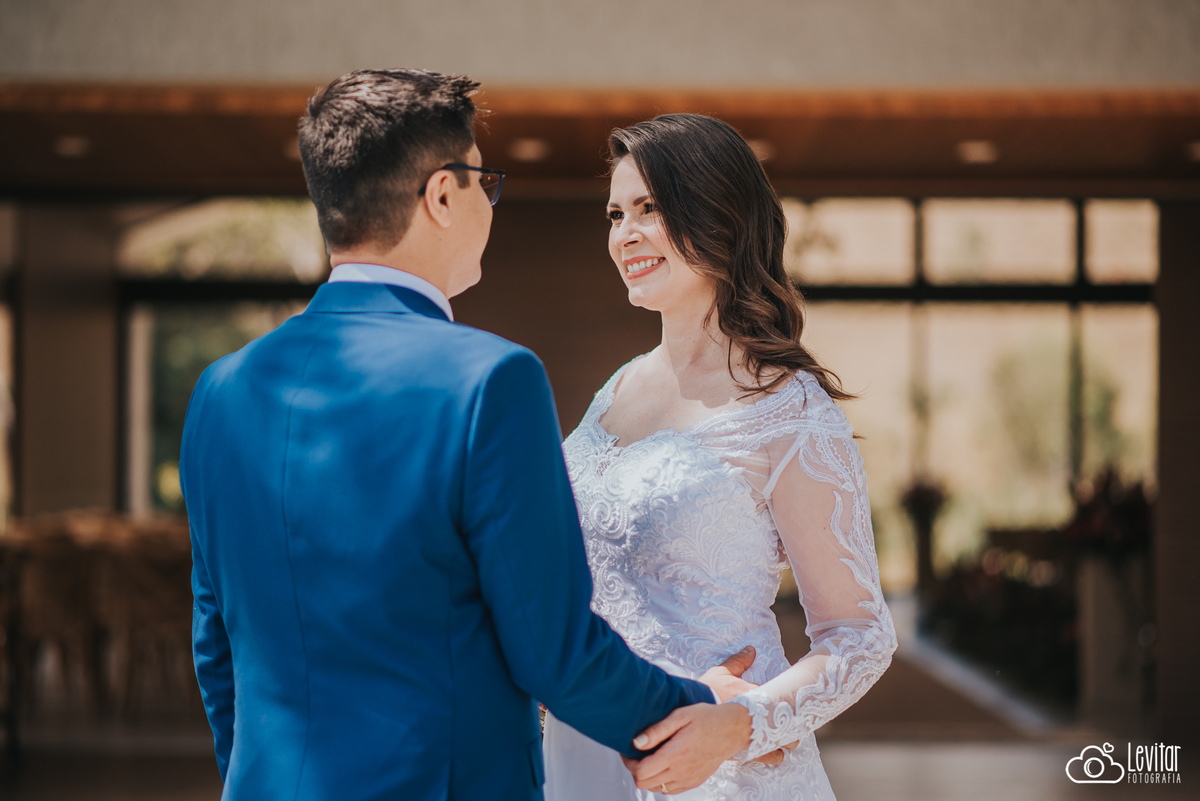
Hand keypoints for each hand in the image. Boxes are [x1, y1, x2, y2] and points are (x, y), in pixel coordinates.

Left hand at [620, 703, 749, 792]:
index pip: (641, 772)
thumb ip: (657, 730)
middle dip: (635, 770)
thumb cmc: (707, 718)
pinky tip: (663, 765)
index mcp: (676, 754)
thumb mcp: (681, 716)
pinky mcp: (694, 782)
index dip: (629, 763)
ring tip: (650, 758)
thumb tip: (636, 742)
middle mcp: (682, 771)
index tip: (628, 751)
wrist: (732, 729)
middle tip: (636, 754)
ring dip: (648, 776)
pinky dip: (661, 781)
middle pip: (645, 784)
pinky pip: (670, 790)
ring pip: (656, 789)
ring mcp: (689, 780)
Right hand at [696, 645, 797, 766]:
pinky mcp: (745, 752)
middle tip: (794, 722)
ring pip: (781, 744)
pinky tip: (775, 754)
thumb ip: (738, 661)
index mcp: (755, 697)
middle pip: (786, 723)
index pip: (779, 697)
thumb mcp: (720, 673)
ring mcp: (752, 737)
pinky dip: (773, 756)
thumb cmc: (705, 692)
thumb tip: (751, 649)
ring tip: (788, 741)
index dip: (784, 699)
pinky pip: (767, 757)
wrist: (685, 715)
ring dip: (785, 743)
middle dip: (792, 724)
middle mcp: (757, 719)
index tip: (791, 700)